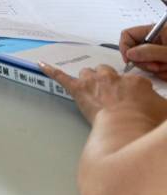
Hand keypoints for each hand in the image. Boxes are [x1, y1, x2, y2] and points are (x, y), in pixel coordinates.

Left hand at [40, 63, 166, 125]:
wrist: (126, 129)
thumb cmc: (146, 123)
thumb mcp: (166, 113)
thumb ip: (163, 106)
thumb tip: (163, 108)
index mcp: (136, 82)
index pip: (133, 81)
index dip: (131, 92)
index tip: (134, 101)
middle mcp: (113, 78)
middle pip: (107, 73)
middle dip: (108, 82)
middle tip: (111, 96)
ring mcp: (95, 82)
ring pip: (88, 73)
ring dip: (89, 80)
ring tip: (91, 91)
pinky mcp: (78, 90)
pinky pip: (61, 77)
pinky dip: (51, 71)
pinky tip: (41, 64)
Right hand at [121, 25, 166, 78]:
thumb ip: (150, 52)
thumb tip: (129, 54)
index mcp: (153, 31)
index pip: (127, 34)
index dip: (124, 47)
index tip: (129, 60)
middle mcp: (153, 40)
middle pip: (134, 51)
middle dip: (144, 62)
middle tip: (157, 67)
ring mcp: (156, 52)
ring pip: (143, 63)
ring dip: (155, 69)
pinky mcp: (161, 62)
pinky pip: (153, 70)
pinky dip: (161, 74)